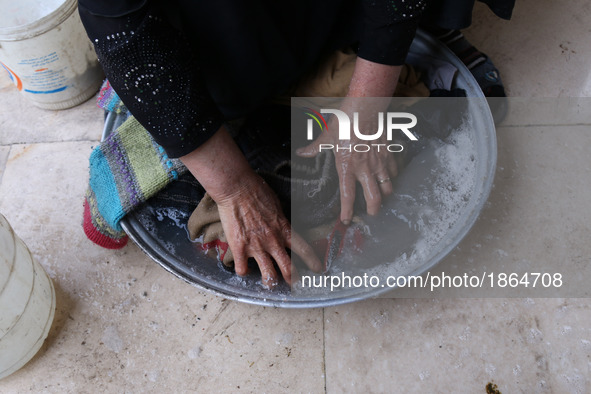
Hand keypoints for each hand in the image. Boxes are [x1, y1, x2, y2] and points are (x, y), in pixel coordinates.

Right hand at [216, 173, 321, 287]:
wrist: (236, 188)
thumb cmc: (256, 191)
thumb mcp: (277, 205)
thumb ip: (280, 221)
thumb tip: (281, 226)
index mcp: (284, 229)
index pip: (304, 249)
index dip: (313, 261)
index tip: (318, 269)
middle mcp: (273, 241)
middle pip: (289, 268)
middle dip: (294, 280)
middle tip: (295, 285)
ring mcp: (256, 247)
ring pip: (268, 275)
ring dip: (271, 282)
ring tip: (270, 284)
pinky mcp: (239, 248)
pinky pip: (243, 269)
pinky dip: (243, 272)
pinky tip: (243, 270)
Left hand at [297, 58, 402, 223]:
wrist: (365, 108)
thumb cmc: (345, 121)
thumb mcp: (326, 136)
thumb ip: (315, 148)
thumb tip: (302, 153)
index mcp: (347, 167)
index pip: (348, 196)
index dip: (347, 212)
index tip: (347, 220)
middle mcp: (365, 169)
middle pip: (375, 198)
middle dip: (375, 210)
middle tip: (372, 214)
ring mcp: (379, 162)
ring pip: (388, 187)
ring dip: (385, 195)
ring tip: (382, 198)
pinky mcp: (389, 154)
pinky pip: (394, 171)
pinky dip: (393, 177)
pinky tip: (390, 177)